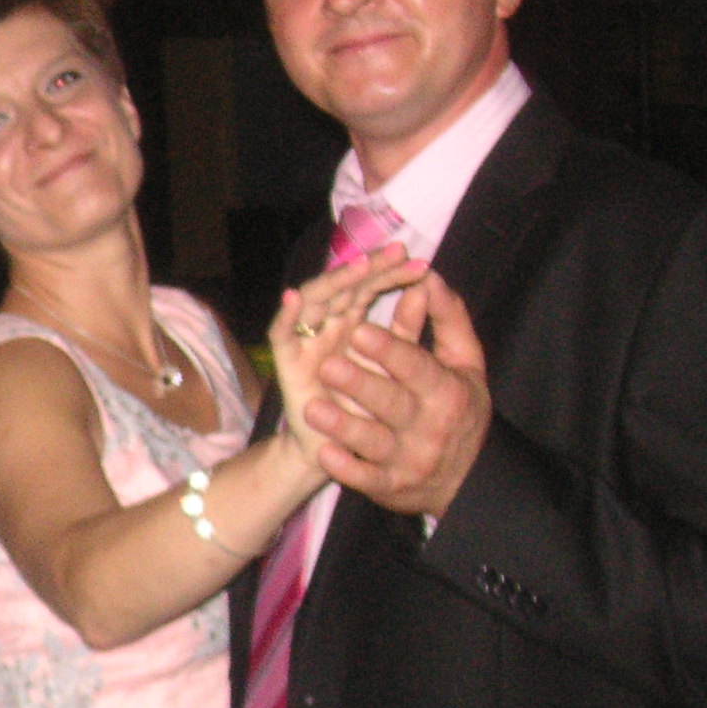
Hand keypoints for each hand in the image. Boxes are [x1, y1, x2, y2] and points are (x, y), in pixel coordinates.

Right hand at [269, 245, 427, 461]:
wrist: (342, 454)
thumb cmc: (370, 409)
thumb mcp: (396, 366)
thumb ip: (407, 328)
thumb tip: (426, 287)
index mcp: (353, 323)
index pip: (371, 288)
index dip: (392, 273)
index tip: (421, 263)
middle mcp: (328, 326)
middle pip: (345, 287)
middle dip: (369, 269)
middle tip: (397, 253)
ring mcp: (306, 341)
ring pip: (314, 301)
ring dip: (332, 281)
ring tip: (357, 266)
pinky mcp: (286, 363)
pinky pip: (281, 334)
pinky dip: (285, 314)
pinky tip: (295, 297)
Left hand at [302, 272, 490, 516]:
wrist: (469, 479)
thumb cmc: (460, 408)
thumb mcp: (464, 365)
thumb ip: (447, 320)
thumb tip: (425, 278)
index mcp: (447, 391)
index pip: (417, 368)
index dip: (389, 350)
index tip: (359, 329)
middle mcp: (430, 426)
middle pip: (392, 403)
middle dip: (360, 384)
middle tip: (327, 366)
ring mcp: (409, 460)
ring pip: (373, 441)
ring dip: (343, 426)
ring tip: (313, 408)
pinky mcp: (391, 488)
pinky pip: (366, 479)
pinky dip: (346, 467)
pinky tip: (324, 452)